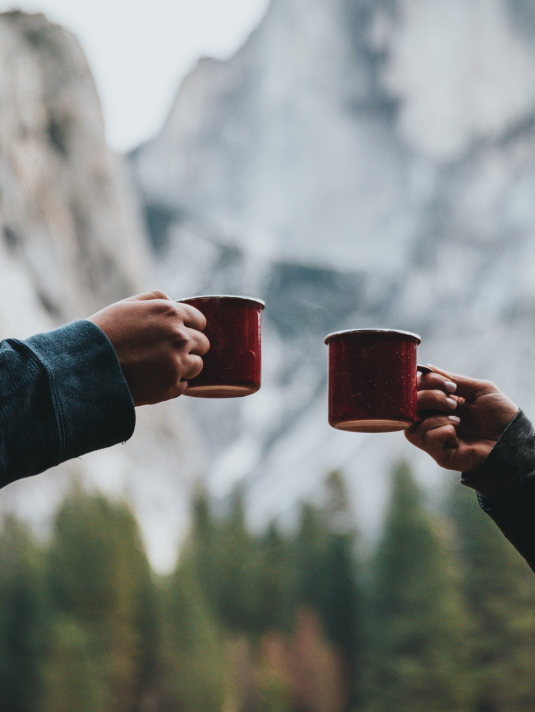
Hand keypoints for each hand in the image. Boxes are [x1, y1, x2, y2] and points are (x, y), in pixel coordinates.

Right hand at [88, 290, 209, 405]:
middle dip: (190, 347)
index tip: (178, 334)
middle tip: (167, 352)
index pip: (199, 321)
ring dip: (184, 366)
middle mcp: (179, 337)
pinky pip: (184, 385)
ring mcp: (177, 363)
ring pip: (197, 365)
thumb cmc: (103, 333)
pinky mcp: (171, 387)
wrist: (85, 368)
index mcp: (170, 313)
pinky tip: (152, 379)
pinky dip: (172, 383)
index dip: (190, 327)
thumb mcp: (127, 305)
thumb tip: (175, 302)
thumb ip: (156, 299)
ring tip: (158, 367)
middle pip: (202, 344)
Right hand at [404, 366, 518, 471]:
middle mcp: (434, 421)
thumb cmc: (500, 415)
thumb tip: (426, 368)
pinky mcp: (440, 455)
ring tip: (457, 418)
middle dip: (429, 397)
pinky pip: (426, 438)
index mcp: (441, 405)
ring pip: (412, 425)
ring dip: (434, 415)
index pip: (416, 391)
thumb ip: (452, 379)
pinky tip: (456, 432)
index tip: (446, 384)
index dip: (424, 383)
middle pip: (409, 407)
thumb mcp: (478, 389)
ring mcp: (435, 439)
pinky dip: (441, 430)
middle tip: (452, 401)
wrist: (513, 440)